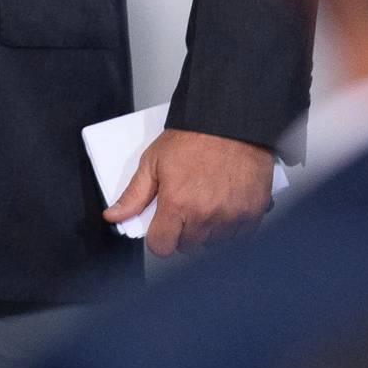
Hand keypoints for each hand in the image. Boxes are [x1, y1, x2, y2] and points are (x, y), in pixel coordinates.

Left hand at [104, 127, 274, 257]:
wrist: (230, 120)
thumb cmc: (194, 137)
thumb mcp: (154, 161)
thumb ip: (134, 194)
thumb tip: (114, 215)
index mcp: (177, 204)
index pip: (161, 247)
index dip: (159, 237)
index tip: (163, 226)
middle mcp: (205, 214)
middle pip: (188, 246)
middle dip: (184, 231)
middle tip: (188, 205)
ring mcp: (231, 215)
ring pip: (214, 243)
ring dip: (210, 229)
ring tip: (209, 201)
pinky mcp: (253, 212)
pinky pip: (240, 236)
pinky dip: (234, 225)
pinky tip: (228, 204)